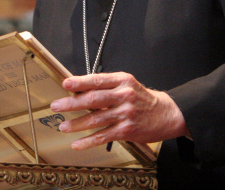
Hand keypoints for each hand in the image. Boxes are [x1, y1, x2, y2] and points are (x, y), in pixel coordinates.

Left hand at [49, 72, 189, 149]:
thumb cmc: (142, 98)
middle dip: (72, 103)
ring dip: (77, 123)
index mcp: (123, 81)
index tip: (66, 84)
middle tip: (57, 106)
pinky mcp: (127, 130)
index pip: (97, 80)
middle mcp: (124, 96)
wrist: (166, 114)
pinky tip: (78, 143)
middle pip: (93, 99)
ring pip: (96, 119)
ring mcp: (125, 114)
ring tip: (63, 126)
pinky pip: (104, 136)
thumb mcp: (127, 85)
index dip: (80, 82)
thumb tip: (78, 90)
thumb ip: (106, 86)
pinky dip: (88, 141)